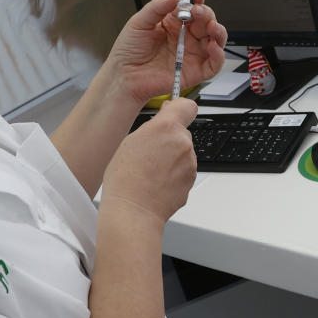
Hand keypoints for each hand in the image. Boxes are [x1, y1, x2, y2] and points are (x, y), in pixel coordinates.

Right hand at [100, 98, 198, 225]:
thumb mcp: (131, 141)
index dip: (179, 109)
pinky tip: (157, 182)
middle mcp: (183, 143)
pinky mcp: (191, 180)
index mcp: (166, 128)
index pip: (187, 106)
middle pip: (182, 132)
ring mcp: (190, 163)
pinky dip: (174, 174)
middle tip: (150, 152)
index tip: (172, 113)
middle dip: (170, 139)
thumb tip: (165, 118)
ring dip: (172, 158)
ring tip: (151, 171)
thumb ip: (153, 127)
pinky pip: (184, 170)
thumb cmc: (125, 179)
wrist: (133, 211)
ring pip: (183, 152)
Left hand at [104, 0, 227, 104]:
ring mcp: (192, 54)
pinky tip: (212, 46)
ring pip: (216, 40)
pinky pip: (214, 64)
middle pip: (207, 22)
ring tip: (212, 27)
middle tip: (198, 11)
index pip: (192, 8)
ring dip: (218, 31)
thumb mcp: (140, 21)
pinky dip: (219, 55)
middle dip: (206, 14)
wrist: (124, 76)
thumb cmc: (128, 51)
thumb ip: (158, 6)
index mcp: (174, 23)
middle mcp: (186, 37)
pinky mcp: (195, 72)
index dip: (197, 0)